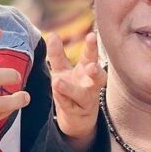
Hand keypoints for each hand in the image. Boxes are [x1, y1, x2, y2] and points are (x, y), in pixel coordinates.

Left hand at [47, 32, 105, 151]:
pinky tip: (55, 92)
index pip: (91, 56)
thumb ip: (58, 53)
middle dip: (96, 71)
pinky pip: (69, 106)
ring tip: (57, 82)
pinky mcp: (79, 113)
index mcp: (87, 69)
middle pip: (97, 76)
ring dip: (70, 89)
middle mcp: (91, 84)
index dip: (92, 46)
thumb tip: (53, 34)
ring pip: (82, 95)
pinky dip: (62, 99)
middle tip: (91, 66)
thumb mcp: (62, 69)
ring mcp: (87, 100)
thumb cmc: (72, 87)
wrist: (77, 117)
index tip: (92, 35)